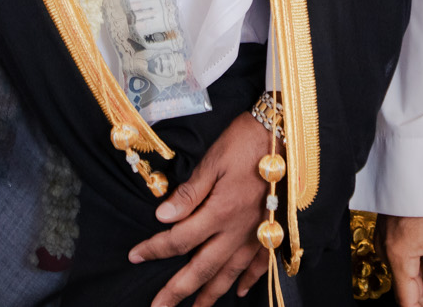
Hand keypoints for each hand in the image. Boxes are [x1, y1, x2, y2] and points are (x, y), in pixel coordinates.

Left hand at [130, 113, 274, 305]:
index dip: (154, 249)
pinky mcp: (273, 229)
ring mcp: (257, 233)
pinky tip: (239, 290)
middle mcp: (238, 230)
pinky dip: (249, 279)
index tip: (135, 256)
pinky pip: (260, 264)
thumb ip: (189, 192)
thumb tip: (163, 217)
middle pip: (202, 268)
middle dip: (178, 290)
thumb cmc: (246, 141)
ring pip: (230, 272)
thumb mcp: (213, 160)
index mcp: (219, 211)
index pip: (179, 239)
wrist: (286, 132)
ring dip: (211, 294)